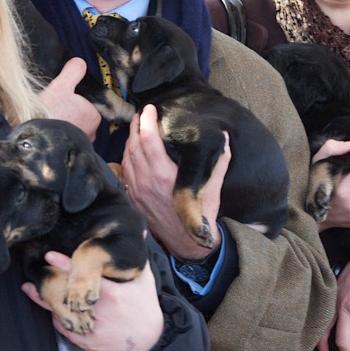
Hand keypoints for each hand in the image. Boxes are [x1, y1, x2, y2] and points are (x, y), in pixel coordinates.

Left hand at [22, 251, 163, 350]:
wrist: (149, 341)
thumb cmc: (145, 306)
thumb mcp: (144, 281)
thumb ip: (138, 257)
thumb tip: (139, 232)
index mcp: (112, 293)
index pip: (85, 276)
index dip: (66, 265)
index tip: (50, 256)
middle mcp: (100, 310)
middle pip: (67, 297)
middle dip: (47, 286)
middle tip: (31, 278)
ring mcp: (92, 327)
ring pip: (63, 314)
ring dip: (46, 302)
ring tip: (29, 290)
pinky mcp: (88, 341)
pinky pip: (66, 329)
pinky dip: (57, 318)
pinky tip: (47, 308)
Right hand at [39, 58, 101, 139]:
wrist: (35, 143)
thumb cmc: (49, 115)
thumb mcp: (60, 86)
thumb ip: (72, 72)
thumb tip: (79, 62)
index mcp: (94, 116)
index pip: (87, 103)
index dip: (73, 99)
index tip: (61, 100)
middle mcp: (92, 133)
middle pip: (80, 116)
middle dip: (69, 112)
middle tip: (53, 109)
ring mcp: (80, 144)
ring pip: (73, 128)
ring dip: (63, 124)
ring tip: (49, 120)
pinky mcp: (70, 153)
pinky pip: (65, 140)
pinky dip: (58, 136)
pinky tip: (48, 131)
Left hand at [122, 105, 227, 260]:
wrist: (187, 242)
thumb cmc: (201, 213)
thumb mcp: (213, 187)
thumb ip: (218, 162)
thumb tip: (224, 139)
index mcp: (165, 176)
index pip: (148, 140)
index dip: (147, 121)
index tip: (150, 109)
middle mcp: (147, 182)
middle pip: (134, 145)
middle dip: (135, 126)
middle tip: (141, 114)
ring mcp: (137, 191)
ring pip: (127, 157)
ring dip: (129, 140)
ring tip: (135, 128)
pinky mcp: (134, 198)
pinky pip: (125, 172)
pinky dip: (127, 157)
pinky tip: (132, 150)